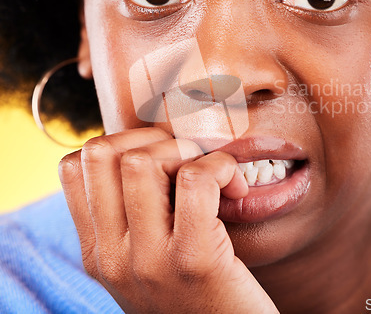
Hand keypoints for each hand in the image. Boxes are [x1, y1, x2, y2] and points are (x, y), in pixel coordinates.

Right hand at [59, 127, 278, 312]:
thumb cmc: (197, 292)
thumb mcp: (147, 259)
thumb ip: (134, 216)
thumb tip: (149, 147)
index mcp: (96, 250)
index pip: (73, 167)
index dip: (119, 144)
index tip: (159, 158)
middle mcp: (110, 256)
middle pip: (101, 153)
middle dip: (152, 140)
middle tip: (189, 161)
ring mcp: (147, 261)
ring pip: (141, 161)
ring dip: (187, 151)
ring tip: (214, 176)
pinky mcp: (194, 260)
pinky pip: (195, 180)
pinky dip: (220, 167)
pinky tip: (235, 187)